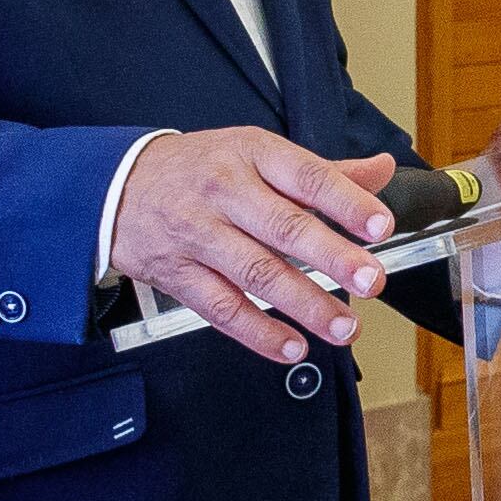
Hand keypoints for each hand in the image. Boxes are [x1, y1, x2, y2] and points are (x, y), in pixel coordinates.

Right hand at [110, 130, 401, 364]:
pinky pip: (221, 308)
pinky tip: (292, 347)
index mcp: (251, 155)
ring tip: (344, 327)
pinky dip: (258, 333)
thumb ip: (323, 171)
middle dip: (333, 258)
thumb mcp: (257, 153)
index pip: (306, 176)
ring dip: (305, 304)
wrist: (116, 185)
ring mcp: (197, 234)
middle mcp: (224, 192)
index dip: (346, 202)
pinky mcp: (176, 274)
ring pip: (256, 274)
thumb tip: (384, 171)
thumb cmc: (201, 169)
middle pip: (284, 228)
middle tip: (373, 281)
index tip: (380, 226)